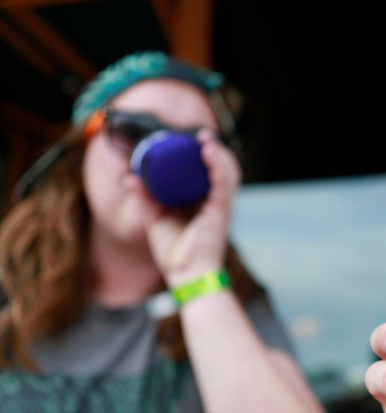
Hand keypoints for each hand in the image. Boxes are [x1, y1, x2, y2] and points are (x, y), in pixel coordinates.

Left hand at [137, 130, 240, 285]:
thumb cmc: (175, 253)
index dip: (204, 155)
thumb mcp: (154, 219)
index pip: (208, 173)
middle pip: (222, 169)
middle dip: (214, 149)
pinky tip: (209, 152)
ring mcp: (220, 206)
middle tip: (201, 136)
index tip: (190, 140)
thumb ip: (145, 197)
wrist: (185, 276)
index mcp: (202, 203)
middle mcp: (214, 202)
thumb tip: (129, 177)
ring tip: (206, 139)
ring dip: (219, 153)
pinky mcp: (221, 211)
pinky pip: (224, 183)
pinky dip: (218, 165)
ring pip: (228, 172)